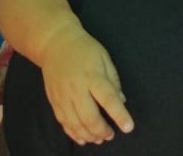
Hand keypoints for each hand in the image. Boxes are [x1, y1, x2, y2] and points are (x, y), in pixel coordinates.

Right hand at [41, 30, 133, 144]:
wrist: (55, 43)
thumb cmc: (84, 49)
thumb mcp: (104, 57)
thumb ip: (113, 80)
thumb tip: (121, 101)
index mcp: (93, 75)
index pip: (108, 98)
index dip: (119, 114)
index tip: (128, 127)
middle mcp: (76, 88)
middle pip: (90, 116)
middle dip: (102, 130)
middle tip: (110, 135)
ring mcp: (63, 96)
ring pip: (75, 123)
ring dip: (89, 135)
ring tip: (99, 139)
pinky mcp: (54, 100)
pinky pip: (63, 122)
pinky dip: (73, 133)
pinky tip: (82, 138)